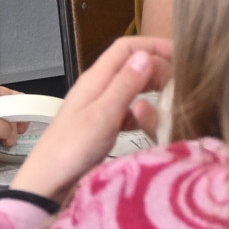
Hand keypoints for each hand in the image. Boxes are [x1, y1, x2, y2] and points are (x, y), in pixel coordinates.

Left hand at [11, 34, 169, 206]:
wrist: (47, 183)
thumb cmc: (72, 149)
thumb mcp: (103, 115)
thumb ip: (125, 85)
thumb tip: (146, 55)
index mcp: (95, 79)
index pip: (126, 48)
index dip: (153, 45)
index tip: (181, 54)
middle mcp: (97, 88)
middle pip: (131, 65)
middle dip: (157, 68)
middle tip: (179, 83)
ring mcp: (99, 107)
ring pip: (131, 88)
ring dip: (151, 91)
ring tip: (169, 101)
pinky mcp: (102, 127)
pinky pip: (127, 111)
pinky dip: (141, 113)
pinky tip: (149, 124)